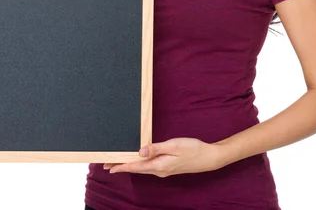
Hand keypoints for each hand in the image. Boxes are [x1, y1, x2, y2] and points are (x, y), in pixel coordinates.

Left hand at [103, 138, 225, 176]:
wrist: (209, 158)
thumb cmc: (193, 149)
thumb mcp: (174, 145)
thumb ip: (156, 148)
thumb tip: (140, 152)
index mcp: (159, 165)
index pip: (136, 166)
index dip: (121, 166)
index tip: (109, 167)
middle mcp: (160, 170)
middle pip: (136, 169)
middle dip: (122, 166)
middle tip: (107, 165)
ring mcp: (164, 170)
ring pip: (142, 168)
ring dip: (130, 165)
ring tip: (118, 162)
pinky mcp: (168, 167)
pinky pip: (149, 167)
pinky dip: (140, 164)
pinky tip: (138, 160)